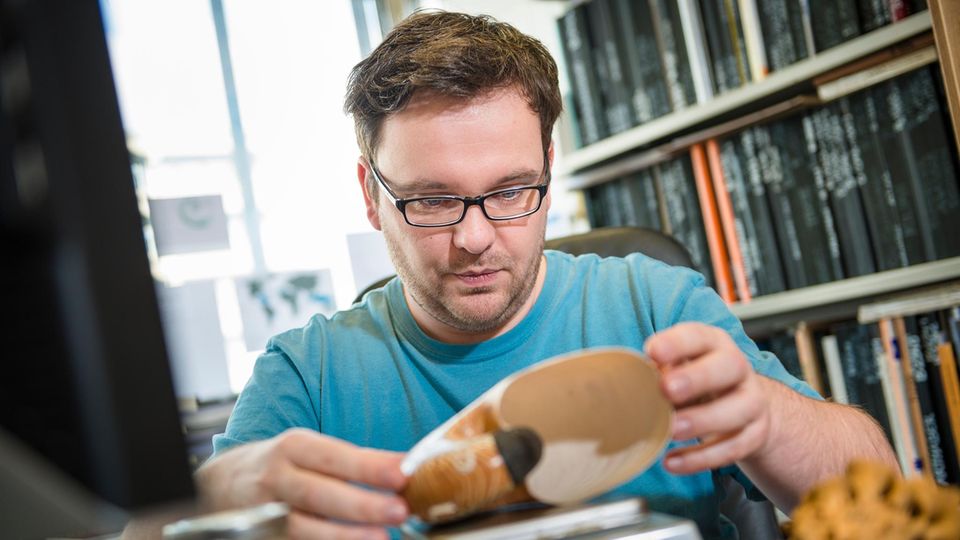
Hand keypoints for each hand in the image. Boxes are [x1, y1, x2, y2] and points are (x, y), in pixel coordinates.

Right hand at [195, 428, 407, 539]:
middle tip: (399, 510)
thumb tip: (406, 469)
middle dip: (360, 504)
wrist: (221, 484)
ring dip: (343, 535)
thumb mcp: (311, 451)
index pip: (334, 456)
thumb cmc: (284, 466)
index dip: (368, 466)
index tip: (402, 473)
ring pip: (302, 527)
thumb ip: (354, 462)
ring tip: (380, 537)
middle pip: (318, 493)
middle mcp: (275, 478)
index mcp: (293, 447)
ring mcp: (263, 512)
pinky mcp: (260, 537)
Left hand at [644, 322, 772, 474]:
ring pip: (737, 410)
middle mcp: (738, 368)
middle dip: (697, 377)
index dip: (676, 343)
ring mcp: (752, 402)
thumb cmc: (698, 382)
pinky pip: (732, 448)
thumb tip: (633, 382)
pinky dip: (701, 458)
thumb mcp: (680, 368)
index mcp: (714, 344)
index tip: (652, 352)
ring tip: (671, 430)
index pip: (699, 336)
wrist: (745, 407)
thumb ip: (660, 372)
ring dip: (702, 420)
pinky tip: (672, 462)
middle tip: (667, 389)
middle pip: (728, 366)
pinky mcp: (755, 435)